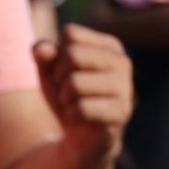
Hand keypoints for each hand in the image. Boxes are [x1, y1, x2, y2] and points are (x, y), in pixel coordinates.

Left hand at [34, 24, 132, 160]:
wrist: (79, 135)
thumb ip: (42, 54)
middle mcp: (123, 62)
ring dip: (64, 97)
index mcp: (109, 45)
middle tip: (66, 90)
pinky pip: (81, 108)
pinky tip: (80, 118)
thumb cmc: (66, 94)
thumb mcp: (48, 71)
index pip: (70, 33)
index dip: (56, 53)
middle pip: (72, 55)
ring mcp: (126, 88)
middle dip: (58, 76)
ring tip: (74, 104)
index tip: (63, 71)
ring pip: (75, 83)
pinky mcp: (121, 113)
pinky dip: (71, 115)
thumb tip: (42, 49)